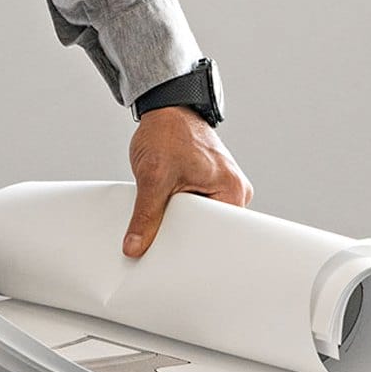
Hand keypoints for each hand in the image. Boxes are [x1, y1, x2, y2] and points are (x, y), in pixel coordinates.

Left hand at [123, 107, 252, 256]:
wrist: (166, 108)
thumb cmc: (167, 133)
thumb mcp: (153, 177)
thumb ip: (145, 215)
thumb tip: (135, 247)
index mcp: (233, 190)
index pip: (222, 236)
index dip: (197, 251)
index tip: (179, 263)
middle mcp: (236, 190)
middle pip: (213, 231)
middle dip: (188, 238)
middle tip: (166, 246)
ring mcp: (224, 186)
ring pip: (203, 220)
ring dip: (183, 222)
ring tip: (166, 224)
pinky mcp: (211, 183)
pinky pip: (199, 207)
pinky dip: (182, 211)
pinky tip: (168, 212)